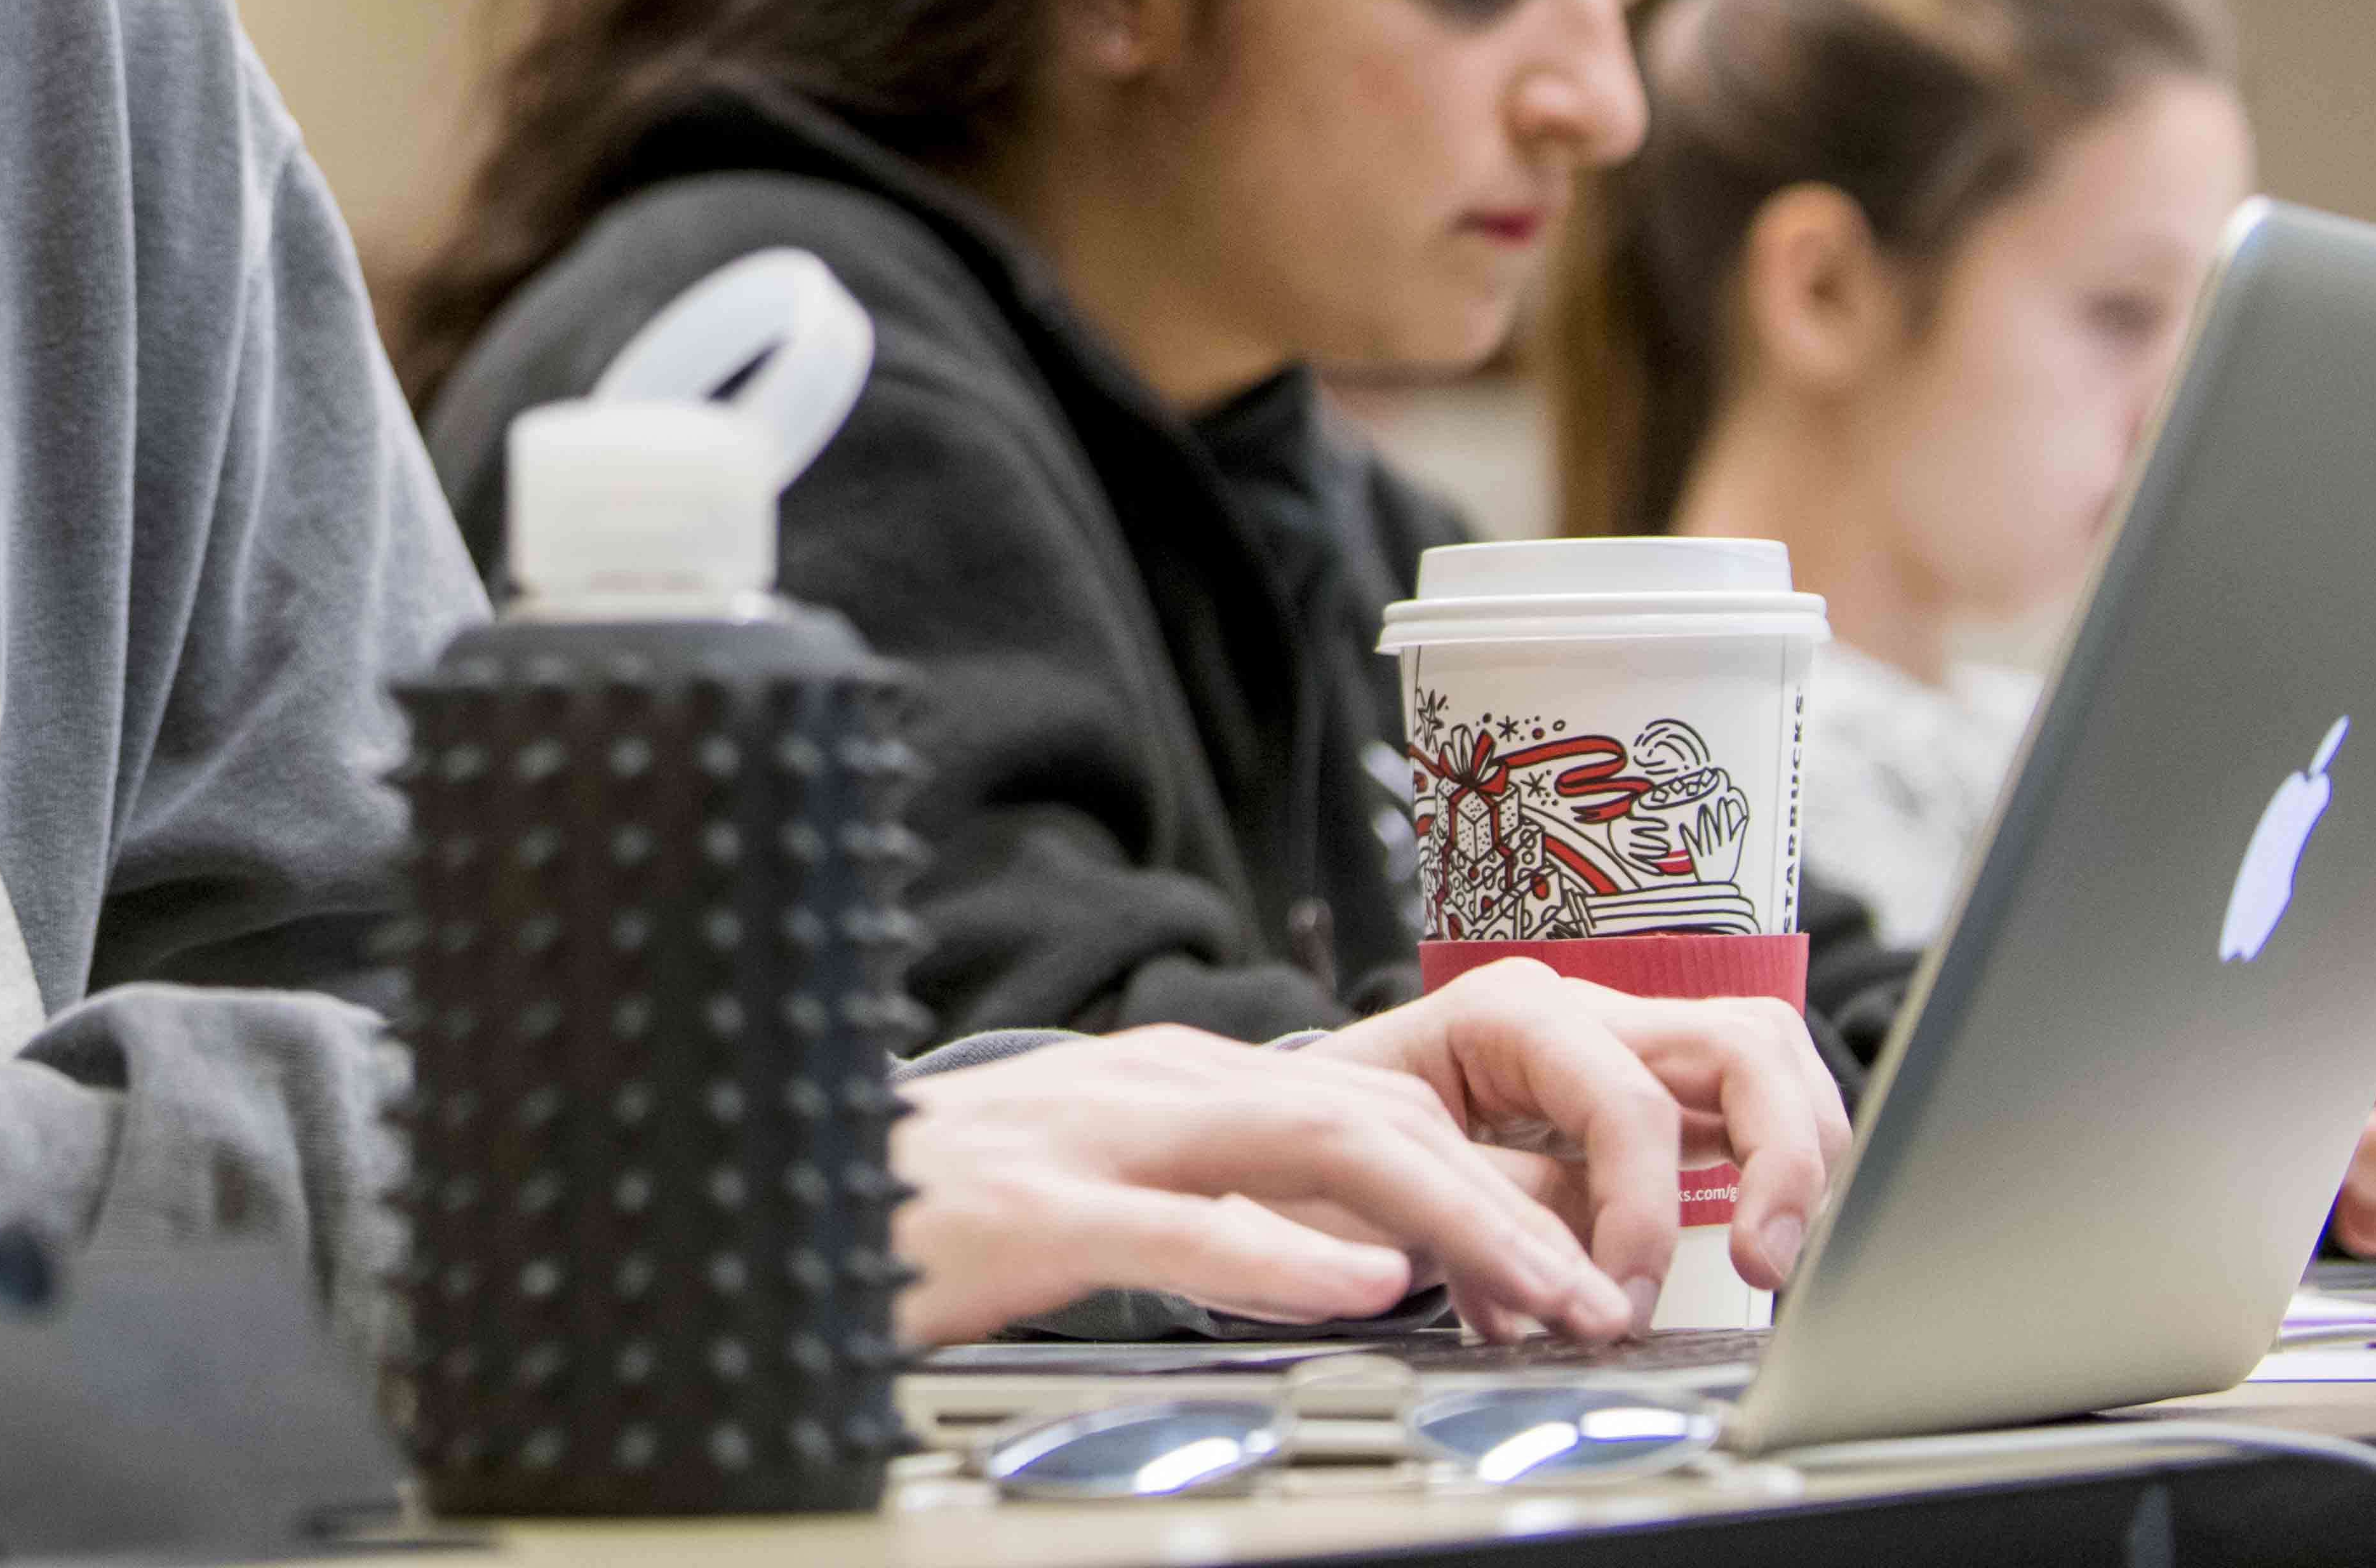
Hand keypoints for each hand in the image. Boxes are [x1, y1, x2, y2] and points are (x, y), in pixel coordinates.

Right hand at [891, 1025, 1641, 1348]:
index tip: (1572, 1268)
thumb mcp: (1110, 1187)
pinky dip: (1281, 1254)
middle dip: (1505, 1204)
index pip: (1373, 1112)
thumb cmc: (941, 1206)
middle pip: (1369, 1118)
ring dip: (1443, 1222)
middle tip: (1597, 1293)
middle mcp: (1148, 1089)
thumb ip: (1226, 1203)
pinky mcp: (1032, 1217)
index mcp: (1173, 1082)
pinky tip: (1360, 1287)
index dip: (1493, 1185)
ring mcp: (1090, 1144)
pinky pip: (1177, 1225)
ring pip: (1306, 1150)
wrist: (778, 1187)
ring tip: (1533, 1291)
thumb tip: (1361, 1253)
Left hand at [1300, 959, 1850, 1303]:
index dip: (1645, 1211)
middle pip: (1741, 1042)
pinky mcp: (1650, 1088)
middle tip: (1762, 1266)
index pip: (1627, 1101)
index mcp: (1509, 1017)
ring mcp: (1626, 1042)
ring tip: (1773, 1254)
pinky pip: (1748, 1101)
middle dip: (1778, 1160)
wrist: (1305, 1122)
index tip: (1624, 1303)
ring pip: (1766, 1056)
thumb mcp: (1389, 1177)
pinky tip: (1759, 1233)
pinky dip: (1774, 1165)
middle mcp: (1583, 1014)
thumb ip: (1492, 1224)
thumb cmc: (1334, 1139)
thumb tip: (1580, 1294)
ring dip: (1794, 1157)